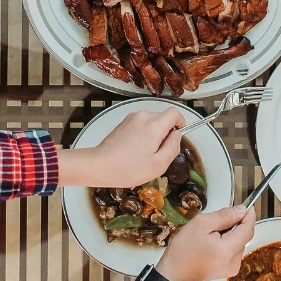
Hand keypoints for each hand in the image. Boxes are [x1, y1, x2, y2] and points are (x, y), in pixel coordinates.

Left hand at [57, 107, 183, 187]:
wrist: (100, 165)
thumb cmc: (129, 168)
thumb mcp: (158, 165)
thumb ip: (173, 147)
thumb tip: (178, 134)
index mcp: (154, 125)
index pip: (174, 112)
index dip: (180, 122)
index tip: (177, 136)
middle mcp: (144, 116)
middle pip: (163, 118)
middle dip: (165, 132)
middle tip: (158, 153)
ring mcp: (132, 117)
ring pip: (152, 121)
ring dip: (153, 134)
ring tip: (144, 154)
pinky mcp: (124, 121)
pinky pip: (141, 124)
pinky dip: (143, 134)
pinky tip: (134, 150)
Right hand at [158, 205, 255, 280]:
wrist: (174, 273)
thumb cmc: (185, 248)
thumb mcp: (202, 224)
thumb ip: (225, 216)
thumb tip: (242, 210)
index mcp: (228, 251)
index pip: (248, 229)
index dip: (249, 215)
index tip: (246, 205)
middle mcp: (234, 262)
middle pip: (244, 236)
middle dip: (236, 224)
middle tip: (217, 220)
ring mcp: (231, 269)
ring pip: (239, 242)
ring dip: (231, 233)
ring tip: (212, 233)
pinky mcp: (227, 271)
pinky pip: (234, 251)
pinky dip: (228, 242)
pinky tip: (213, 242)